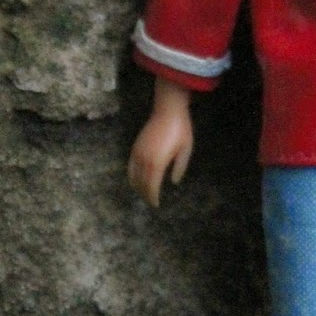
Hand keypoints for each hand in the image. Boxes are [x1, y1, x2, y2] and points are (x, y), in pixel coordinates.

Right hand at [127, 78, 193, 206]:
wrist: (168, 110)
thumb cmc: (180, 130)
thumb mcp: (185, 150)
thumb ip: (179, 168)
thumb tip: (173, 181)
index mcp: (157, 163)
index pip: (151, 187)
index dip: (153, 197)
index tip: (156, 204)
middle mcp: (144, 160)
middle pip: (141, 183)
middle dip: (145, 194)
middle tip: (151, 201)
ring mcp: (138, 152)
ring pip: (133, 175)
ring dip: (138, 186)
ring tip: (144, 193)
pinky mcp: (135, 146)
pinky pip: (130, 165)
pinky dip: (132, 175)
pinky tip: (136, 178)